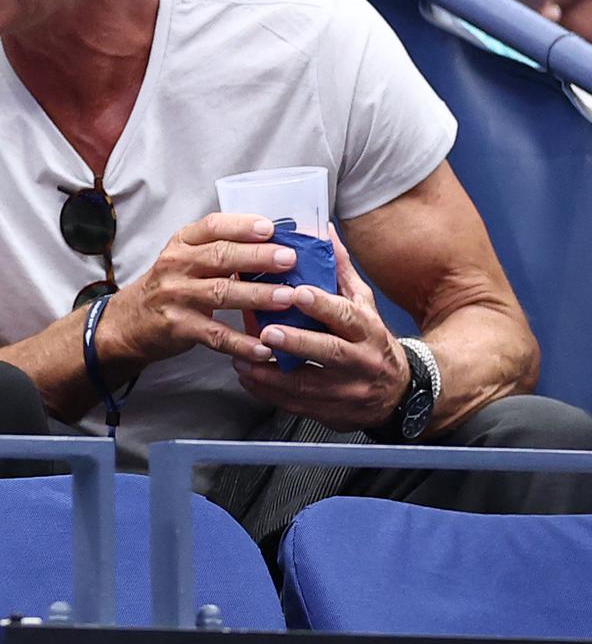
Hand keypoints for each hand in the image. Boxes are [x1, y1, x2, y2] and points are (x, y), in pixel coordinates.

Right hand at [100, 213, 292, 374]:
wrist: (129, 321)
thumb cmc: (172, 285)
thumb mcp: (187, 258)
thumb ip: (221, 249)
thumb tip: (276, 244)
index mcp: (182, 243)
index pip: (212, 227)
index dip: (242, 226)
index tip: (270, 229)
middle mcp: (176, 265)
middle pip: (220, 257)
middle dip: (257, 257)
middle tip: (289, 259)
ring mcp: (175, 296)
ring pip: (220, 293)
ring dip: (257, 295)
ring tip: (287, 297)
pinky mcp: (178, 326)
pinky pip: (215, 335)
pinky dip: (241, 343)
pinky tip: (265, 347)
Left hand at [231, 228, 409, 431]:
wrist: (400, 395)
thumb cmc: (372, 341)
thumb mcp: (364, 305)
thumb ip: (340, 272)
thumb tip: (322, 232)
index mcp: (369, 330)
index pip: (347, 315)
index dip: (323, 305)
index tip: (298, 292)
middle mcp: (362, 361)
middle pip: (329, 351)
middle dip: (296, 342)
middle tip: (265, 331)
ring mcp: (347, 390)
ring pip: (308, 384)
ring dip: (271, 373)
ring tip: (242, 358)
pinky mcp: (332, 411)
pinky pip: (297, 404)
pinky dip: (269, 392)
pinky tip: (248, 378)